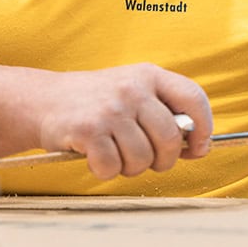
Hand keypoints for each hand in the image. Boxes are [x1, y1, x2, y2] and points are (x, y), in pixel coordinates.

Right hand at [32, 64, 212, 179]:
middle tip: (148, 161)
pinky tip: (95, 158)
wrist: (44, 100)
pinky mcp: (89, 130)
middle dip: (163, 160)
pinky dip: (105, 171)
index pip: (193, 98)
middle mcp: (132, 89)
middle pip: (170, 138)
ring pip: (142, 158)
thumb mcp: (132, 92)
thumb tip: (198, 147)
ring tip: (116, 155)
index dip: (203, 128)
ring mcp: (110, 109)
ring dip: (131, 168)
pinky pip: (112, 167)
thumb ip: (164, 112)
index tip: (197, 148)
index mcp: (149, 75)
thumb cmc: (97, 103)